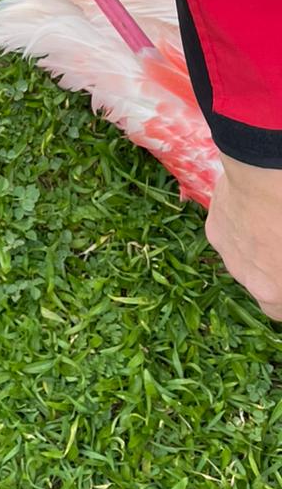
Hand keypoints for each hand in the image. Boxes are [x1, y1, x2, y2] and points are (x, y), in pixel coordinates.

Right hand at [205, 154, 281, 317]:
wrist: (262, 176)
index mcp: (272, 289)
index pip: (277, 312)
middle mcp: (245, 276)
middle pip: (260, 284)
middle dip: (273, 273)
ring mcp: (226, 252)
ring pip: (243, 260)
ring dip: (257, 252)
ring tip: (272, 226)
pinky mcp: (214, 228)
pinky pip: (231, 237)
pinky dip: (242, 232)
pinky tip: (256, 212)